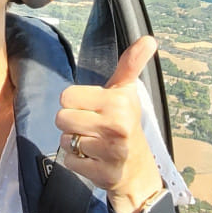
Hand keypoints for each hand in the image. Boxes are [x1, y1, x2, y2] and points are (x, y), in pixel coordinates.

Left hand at [56, 36, 162, 212]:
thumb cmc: (125, 123)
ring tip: (93, 142)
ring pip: (64, 140)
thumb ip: (130, 63)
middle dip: (72, 123)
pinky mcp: (101, 173)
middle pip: (61, 118)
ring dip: (74, 143)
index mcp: (118, 102)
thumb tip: (150, 39)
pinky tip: (93, 159)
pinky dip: (77, 161)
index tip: (93, 107)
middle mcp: (116, 126)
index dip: (75, 102)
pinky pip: (69, 161)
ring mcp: (110, 152)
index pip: (66, 96)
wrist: (136, 168)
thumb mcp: (126, 92)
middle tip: (92, 127)